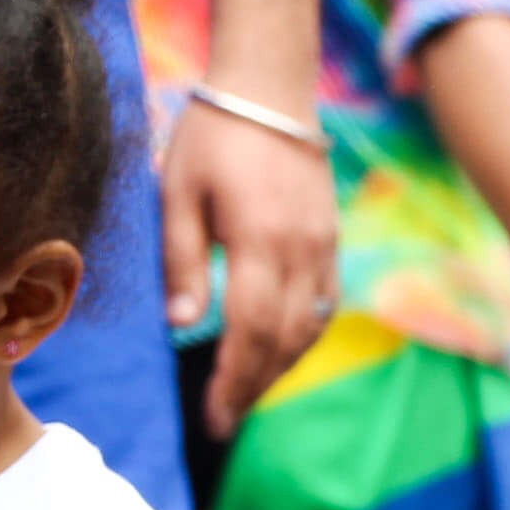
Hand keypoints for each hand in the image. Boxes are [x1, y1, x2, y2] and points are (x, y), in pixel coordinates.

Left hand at [160, 89, 336, 437]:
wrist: (269, 88)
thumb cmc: (213, 137)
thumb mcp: (178, 193)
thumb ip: (182, 261)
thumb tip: (181, 326)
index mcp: (261, 240)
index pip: (251, 330)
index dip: (234, 379)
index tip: (213, 415)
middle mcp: (302, 249)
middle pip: (284, 340)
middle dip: (253, 387)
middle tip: (223, 421)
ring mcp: (323, 245)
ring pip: (310, 328)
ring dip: (279, 369)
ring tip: (245, 397)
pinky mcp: (331, 239)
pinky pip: (326, 304)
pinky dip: (302, 339)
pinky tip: (277, 356)